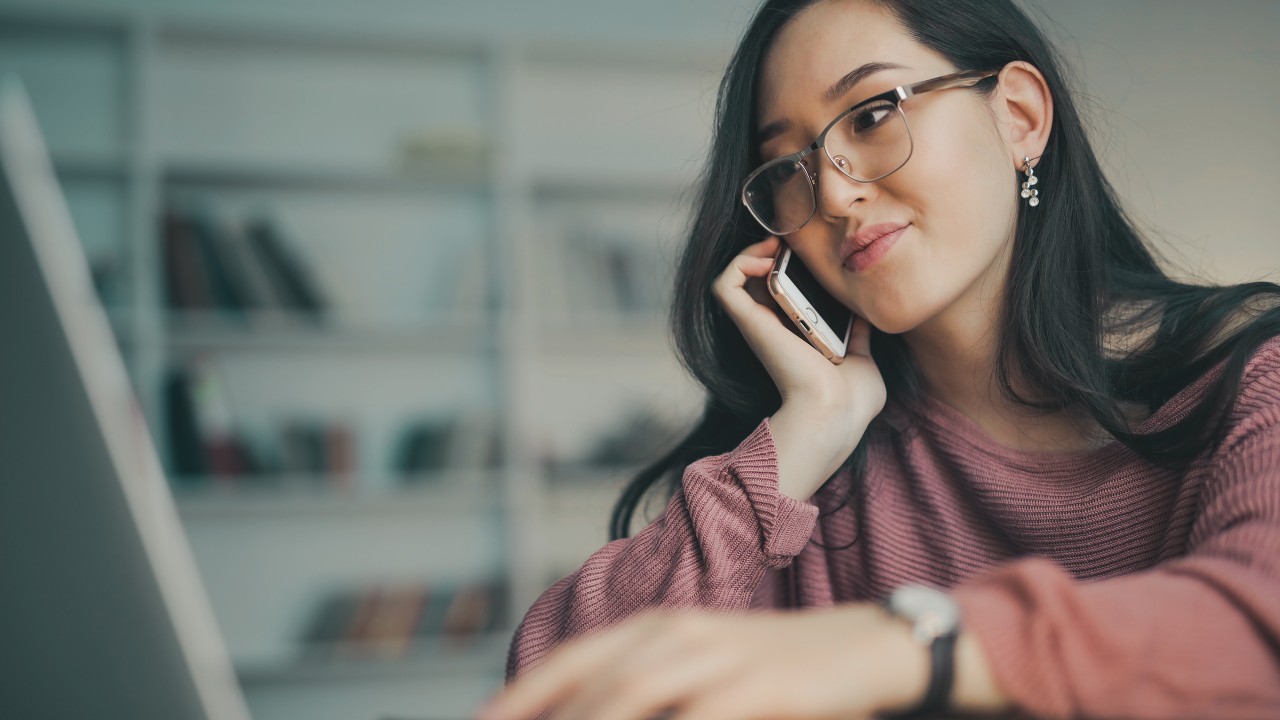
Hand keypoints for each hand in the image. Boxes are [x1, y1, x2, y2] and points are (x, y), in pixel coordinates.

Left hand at [473, 604, 929, 719]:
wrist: (866, 647)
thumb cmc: (779, 666)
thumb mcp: (706, 665)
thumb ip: (654, 687)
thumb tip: (603, 706)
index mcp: (660, 626)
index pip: (572, 660)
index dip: (522, 696)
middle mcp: (679, 635)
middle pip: (592, 687)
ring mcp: (718, 660)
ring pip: (629, 700)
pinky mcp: (757, 689)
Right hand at [711, 236, 885, 428]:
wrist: (836, 411)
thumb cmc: (851, 400)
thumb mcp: (863, 359)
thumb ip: (859, 336)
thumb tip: (864, 315)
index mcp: (797, 337)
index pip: (782, 294)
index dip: (788, 267)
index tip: (810, 252)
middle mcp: (773, 330)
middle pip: (756, 280)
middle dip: (770, 252)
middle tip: (793, 241)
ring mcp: (759, 326)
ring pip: (733, 277)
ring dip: (750, 252)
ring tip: (777, 245)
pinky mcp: (749, 323)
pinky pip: (725, 284)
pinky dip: (739, 262)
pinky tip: (767, 258)